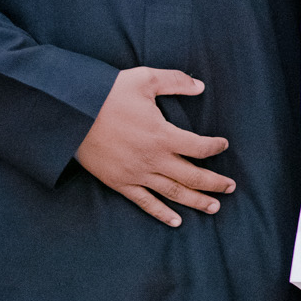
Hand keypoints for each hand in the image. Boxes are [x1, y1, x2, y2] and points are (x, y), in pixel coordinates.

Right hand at [74, 67, 233, 225]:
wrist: (70, 114)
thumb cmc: (108, 93)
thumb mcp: (145, 79)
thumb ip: (176, 81)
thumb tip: (200, 86)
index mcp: (162, 135)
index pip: (199, 147)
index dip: (215, 147)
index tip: (223, 145)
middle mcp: (153, 159)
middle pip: (192, 176)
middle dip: (214, 183)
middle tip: (231, 187)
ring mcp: (136, 174)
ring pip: (173, 193)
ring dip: (196, 201)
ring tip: (214, 207)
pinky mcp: (120, 183)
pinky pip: (145, 202)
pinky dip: (162, 213)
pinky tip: (176, 221)